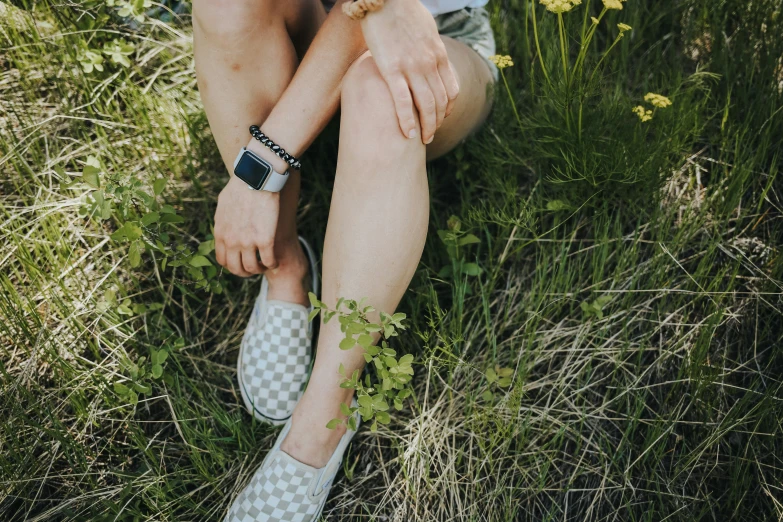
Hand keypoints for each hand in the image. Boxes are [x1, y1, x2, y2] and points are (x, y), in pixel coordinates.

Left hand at [214, 176, 279, 276]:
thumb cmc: (242, 184)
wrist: (256, 177)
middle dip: (245, 272)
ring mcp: (248, 242)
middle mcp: (232, 241)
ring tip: (265, 264)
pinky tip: (275, 260)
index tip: (241, 262)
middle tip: (254, 267)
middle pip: (236, 268)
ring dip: (259, 269)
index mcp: (220, 233)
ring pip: (252, 268)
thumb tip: (224, 225)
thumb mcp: (223, 203)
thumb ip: (223, 219)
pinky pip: (269, 261)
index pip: (222, 260)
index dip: (232, 265)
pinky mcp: (265, 240)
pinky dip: (272, 264)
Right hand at [360, 0, 459, 143]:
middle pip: (440, 102)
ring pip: (425, 105)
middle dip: (437, 122)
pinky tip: (407, 134)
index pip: (451, 90)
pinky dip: (407, 120)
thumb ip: (430, 46)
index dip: (448, 109)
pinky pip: (402, 101)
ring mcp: (412, 67)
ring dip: (426, 126)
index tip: (441, 119)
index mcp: (438, 54)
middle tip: (430, 136)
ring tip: (422, 139)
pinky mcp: (391, 69)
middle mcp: (429, 63)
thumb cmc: (402, 11)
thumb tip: (431, 55)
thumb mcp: (426, 29)